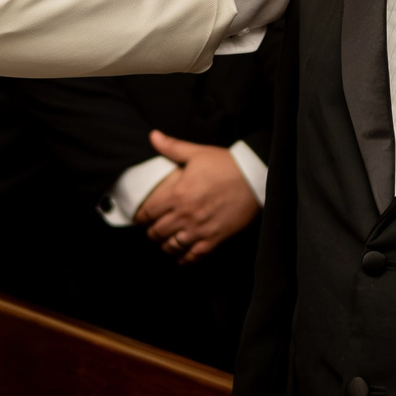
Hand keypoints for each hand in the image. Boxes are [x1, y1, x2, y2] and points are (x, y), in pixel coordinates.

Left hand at [136, 131, 259, 263]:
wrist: (253, 177)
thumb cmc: (225, 164)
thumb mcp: (196, 153)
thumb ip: (171, 147)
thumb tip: (153, 136)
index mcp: (177, 194)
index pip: (148, 213)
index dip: (141, 217)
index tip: (141, 217)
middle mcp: (185, 215)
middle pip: (156, 232)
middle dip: (151, 232)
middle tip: (153, 229)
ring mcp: (199, 229)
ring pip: (172, 246)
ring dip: (165, 245)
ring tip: (166, 241)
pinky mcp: (214, 239)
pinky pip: (193, 256)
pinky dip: (184, 259)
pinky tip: (182, 256)